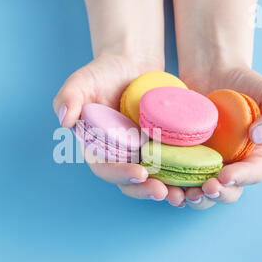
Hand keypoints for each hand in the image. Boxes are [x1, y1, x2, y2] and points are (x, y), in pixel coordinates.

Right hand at [53, 54, 186, 206]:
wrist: (130, 66)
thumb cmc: (102, 73)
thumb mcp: (81, 81)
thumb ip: (68, 98)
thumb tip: (64, 120)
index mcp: (97, 149)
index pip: (105, 168)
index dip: (120, 174)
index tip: (139, 172)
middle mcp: (119, 156)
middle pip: (130, 182)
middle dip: (145, 190)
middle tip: (163, 193)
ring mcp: (142, 154)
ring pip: (153, 180)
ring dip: (167, 190)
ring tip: (183, 195)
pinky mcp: (162, 148)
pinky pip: (172, 165)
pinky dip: (182, 174)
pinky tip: (197, 178)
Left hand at [180, 66, 261, 209]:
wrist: (211, 73)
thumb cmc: (245, 84)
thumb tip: (258, 137)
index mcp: (256, 156)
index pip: (255, 173)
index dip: (242, 178)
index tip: (226, 175)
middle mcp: (231, 166)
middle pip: (227, 192)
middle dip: (216, 195)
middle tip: (205, 189)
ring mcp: (205, 165)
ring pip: (201, 192)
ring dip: (192, 199)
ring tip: (181, 195)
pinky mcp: (183, 160)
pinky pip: (178, 178)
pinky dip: (171, 186)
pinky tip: (164, 187)